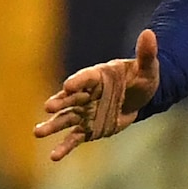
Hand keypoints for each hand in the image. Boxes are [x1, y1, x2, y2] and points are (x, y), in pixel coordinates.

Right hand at [34, 29, 160, 160]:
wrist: (142, 97)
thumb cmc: (143, 78)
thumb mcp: (148, 67)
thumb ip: (146, 53)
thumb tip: (149, 32)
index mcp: (98, 76)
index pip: (86, 77)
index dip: (78, 81)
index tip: (69, 85)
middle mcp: (86, 94)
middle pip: (70, 98)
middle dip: (59, 102)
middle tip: (48, 106)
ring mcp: (85, 112)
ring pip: (66, 118)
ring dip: (52, 125)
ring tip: (38, 132)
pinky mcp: (88, 128)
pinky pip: (74, 137)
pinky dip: (64, 146)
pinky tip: (54, 156)